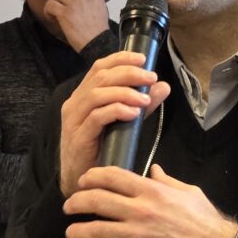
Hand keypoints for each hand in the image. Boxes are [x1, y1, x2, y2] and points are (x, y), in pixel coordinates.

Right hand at [58, 51, 168, 196]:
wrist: (82, 178)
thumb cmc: (102, 147)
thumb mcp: (124, 120)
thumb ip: (141, 102)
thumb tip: (163, 86)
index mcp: (83, 94)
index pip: (99, 67)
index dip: (121, 59)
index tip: (143, 59)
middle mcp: (75, 103)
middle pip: (101, 77)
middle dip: (129, 74)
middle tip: (151, 77)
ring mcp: (74, 120)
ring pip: (97, 94)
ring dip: (125, 93)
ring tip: (145, 99)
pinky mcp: (79, 137)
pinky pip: (97, 117)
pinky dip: (117, 111)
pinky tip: (133, 113)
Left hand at [63, 164, 237, 237]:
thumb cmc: (206, 220)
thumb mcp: (189, 192)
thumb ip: (167, 181)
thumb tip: (154, 170)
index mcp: (153, 191)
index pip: (113, 177)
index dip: (92, 177)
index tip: (83, 181)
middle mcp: (142, 211)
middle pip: (98, 201)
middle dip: (77, 202)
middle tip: (69, 207)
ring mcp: (140, 237)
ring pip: (97, 231)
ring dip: (77, 231)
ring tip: (71, 233)